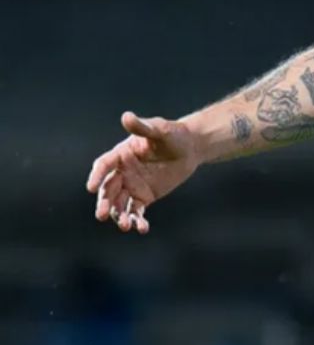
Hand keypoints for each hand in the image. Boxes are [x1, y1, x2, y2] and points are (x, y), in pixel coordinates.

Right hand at [85, 111, 200, 233]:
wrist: (190, 148)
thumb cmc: (173, 135)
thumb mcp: (160, 129)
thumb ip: (143, 127)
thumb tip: (126, 116)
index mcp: (121, 154)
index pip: (104, 165)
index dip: (96, 176)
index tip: (91, 188)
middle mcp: (122, 172)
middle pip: (108, 190)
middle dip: (104, 203)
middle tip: (102, 215)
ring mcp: (131, 186)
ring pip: (120, 204)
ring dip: (119, 216)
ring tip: (125, 226)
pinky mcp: (144, 197)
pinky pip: (137, 211)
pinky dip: (138, 221)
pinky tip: (142, 228)